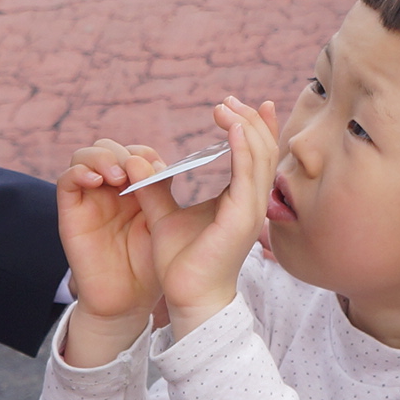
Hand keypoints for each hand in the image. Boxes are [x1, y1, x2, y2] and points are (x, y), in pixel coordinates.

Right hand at [55, 139, 165, 367]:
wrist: (128, 301)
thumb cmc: (148, 265)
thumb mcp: (161, 224)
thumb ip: (159, 193)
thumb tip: (164, 163)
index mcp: (135, 188)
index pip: (136, 153)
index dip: (147, 155)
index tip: (162, 171)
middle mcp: (110, 189)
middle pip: (110, 147)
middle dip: (125, 153)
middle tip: (138, 171)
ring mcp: (89, 198)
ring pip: (85, 156)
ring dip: (103, 158)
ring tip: (119, 176)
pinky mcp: (70, 211)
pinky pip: (67, 179)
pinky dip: (80, 172)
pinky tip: (99, 182)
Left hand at [150, 98, 280, 340]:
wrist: (187, 298)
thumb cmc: (182, 263)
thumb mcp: (164, 216)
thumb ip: (155, 187)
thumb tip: (137, 159)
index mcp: (239, 201)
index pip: (255, 156)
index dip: (253, 127)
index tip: (237, 104)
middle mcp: (251, 203)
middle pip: (262, 150)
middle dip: (248, 119)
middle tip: (225, 100)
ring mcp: (251, 211)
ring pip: (260, 158)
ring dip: (246, 127)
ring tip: (226, 107)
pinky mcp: (242, 219)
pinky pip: (247, 177)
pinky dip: (243, 149)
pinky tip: (233, 129)